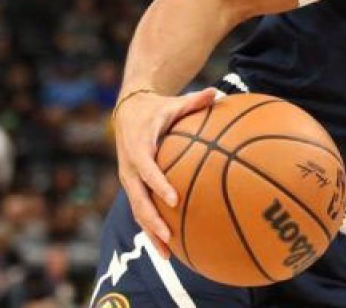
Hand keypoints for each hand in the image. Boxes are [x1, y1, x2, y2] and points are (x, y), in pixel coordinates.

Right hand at [113, 86, 217, 258]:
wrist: (128, 111)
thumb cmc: (158, 108)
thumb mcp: (173, 102)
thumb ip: (195, 101)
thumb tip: (218, 92)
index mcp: (138, 146)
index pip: (147, 168)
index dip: (158, 184)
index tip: (173, 199)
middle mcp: (129, 167)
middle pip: (137, 198)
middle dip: (152, 219)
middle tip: (169, 235)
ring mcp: (129, 179)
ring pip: (137, 211)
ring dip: (151, 232)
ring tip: (167, 254)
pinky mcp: (133, 187)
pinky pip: (141, 210)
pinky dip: (152, 228)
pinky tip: (170, 247)